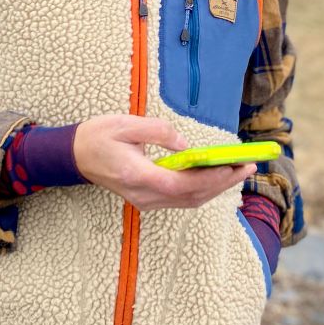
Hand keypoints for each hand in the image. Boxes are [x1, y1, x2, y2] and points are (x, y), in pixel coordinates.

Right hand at [72, 115, 256, 211]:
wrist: (75, 155)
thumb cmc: (99, 136)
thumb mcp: (127, 124)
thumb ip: (158, 132)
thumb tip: (185, 144)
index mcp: (137, 175)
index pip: (181, 184)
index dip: (210, 178)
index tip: (232, 166)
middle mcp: (143, 195)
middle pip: (191, 196)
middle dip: (223, 183)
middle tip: (248, 166)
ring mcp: (145, 200)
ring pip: (189, 201)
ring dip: (217, 188)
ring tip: (240, 171)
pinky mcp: (148, 198)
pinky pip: (181, 198)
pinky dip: (203, 189)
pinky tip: (218, 176)